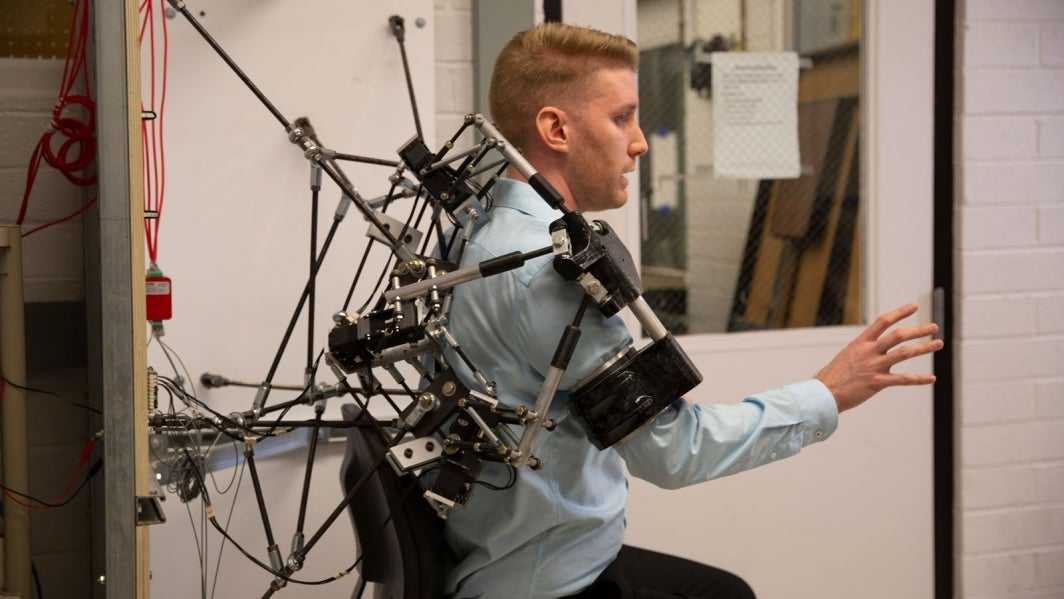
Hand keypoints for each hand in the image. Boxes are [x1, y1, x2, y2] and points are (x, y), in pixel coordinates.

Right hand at [815, 303, 942, 412]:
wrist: (824, 393)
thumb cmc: (834, 375)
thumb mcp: (848, 355)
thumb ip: (864, 350)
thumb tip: (874, 345)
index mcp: (861, 343)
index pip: (883, 322)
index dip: (900, 312)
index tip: (914, 306)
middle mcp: (869, 352)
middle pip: (898, 335)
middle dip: (918, 330)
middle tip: (934, 326)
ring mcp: (874, 366)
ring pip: (904, 353)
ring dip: (924, 347)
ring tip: (938, 343)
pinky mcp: (877, 383)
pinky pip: (903, 379)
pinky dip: (919, 379)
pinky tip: (932, 378)